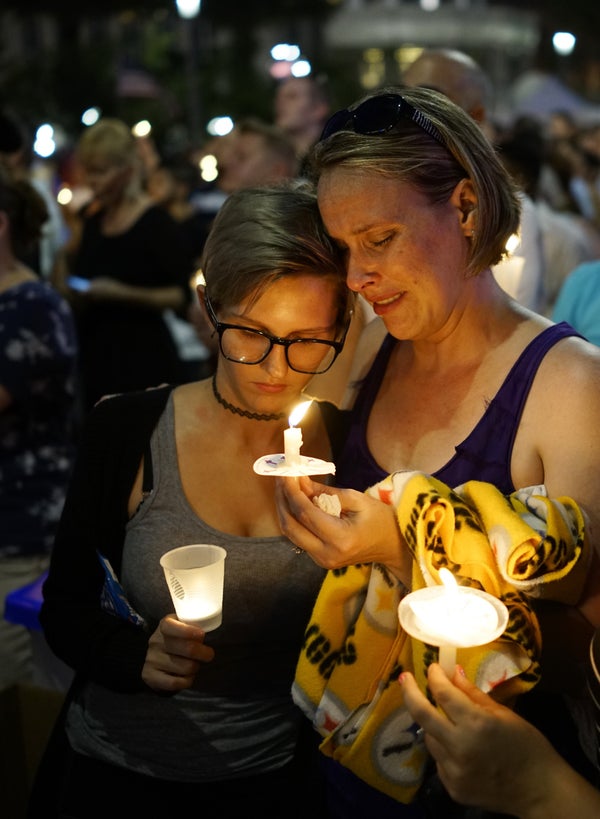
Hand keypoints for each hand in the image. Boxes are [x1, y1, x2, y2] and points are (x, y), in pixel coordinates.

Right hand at [142, 614, 214, 692]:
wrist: (156, 661)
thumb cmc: (176, 641)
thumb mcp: (181, 627)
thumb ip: (192, 626)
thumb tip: (206, 631)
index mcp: (164, 626)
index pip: (172, 627)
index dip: (189, 631)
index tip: (202, 635)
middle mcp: (155, 642)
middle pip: (188, 649)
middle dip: (204, 653)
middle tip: (209, 654)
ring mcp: (152, 660)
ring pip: (186, 667)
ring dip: (195, 667)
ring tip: (194, 665)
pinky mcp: (151, 677)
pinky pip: (176, 683)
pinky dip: (187, 681)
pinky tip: (187, 676)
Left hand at [274, 475, 410, 580]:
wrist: (392, 546)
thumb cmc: (380, 519)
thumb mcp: (356, 499)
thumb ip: (325, 491)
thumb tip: (300, 481)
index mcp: (340, 538)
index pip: (305, 513)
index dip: (291, 491)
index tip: (286, 472)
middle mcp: (326, 553)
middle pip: (291, 526)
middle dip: (282, 500)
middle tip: (281, 478)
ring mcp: (321, 560)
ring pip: (290, 534)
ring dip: (284, 508)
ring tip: (284, 487)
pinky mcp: (319, 559)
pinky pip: (299, 537)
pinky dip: (293, 518)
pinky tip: (294, 501)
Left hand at [400, 663, 599, 817]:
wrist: (540, 791)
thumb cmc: (528, 746)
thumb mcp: (503, 714)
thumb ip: (472, 694)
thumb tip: (452, 672)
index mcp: (476, 724)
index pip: (443, 692)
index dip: (434, 676)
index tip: (432, 667)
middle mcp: (459, 747)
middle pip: (421, 713)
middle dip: (409, 692)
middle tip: (404, 678)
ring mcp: (454, 771)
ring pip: (429, 738)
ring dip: (432, 724)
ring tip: (445, 720)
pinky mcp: (453, 788)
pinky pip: (439, 761)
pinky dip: (443, 749)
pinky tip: (458, 747)